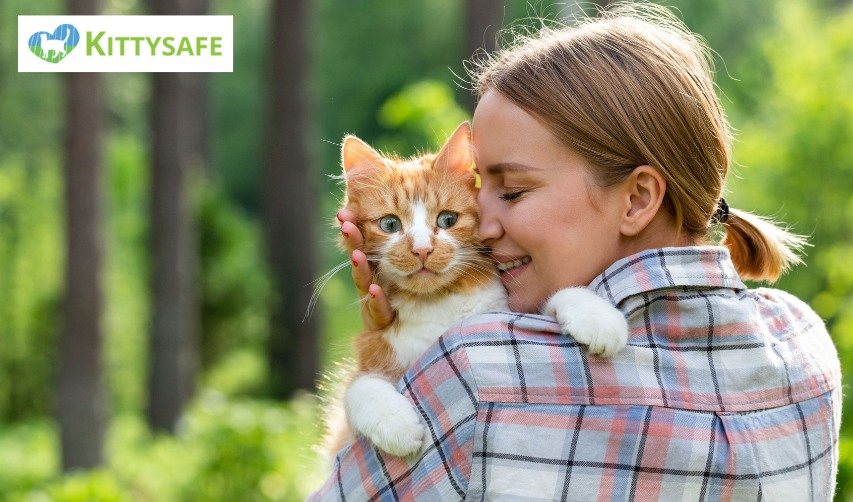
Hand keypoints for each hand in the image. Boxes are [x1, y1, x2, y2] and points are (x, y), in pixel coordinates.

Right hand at [337, 209, 395, 330]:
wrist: (399, 334)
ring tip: (356, 254)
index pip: (361, 243)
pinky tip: (374, 289)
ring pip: (363, 281)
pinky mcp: (378, 319)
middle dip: (352, 241)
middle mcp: (368, 281)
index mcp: (372, 266)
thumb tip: (386, 217)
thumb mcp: (400, 270)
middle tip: (345, 224)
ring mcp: (370, 300)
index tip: (344, 213)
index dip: (353, 227)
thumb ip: (397, 247)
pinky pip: (378, 308)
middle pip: (358, 258)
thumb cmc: (398, 297)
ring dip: (360, 267)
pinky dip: (376, 298)